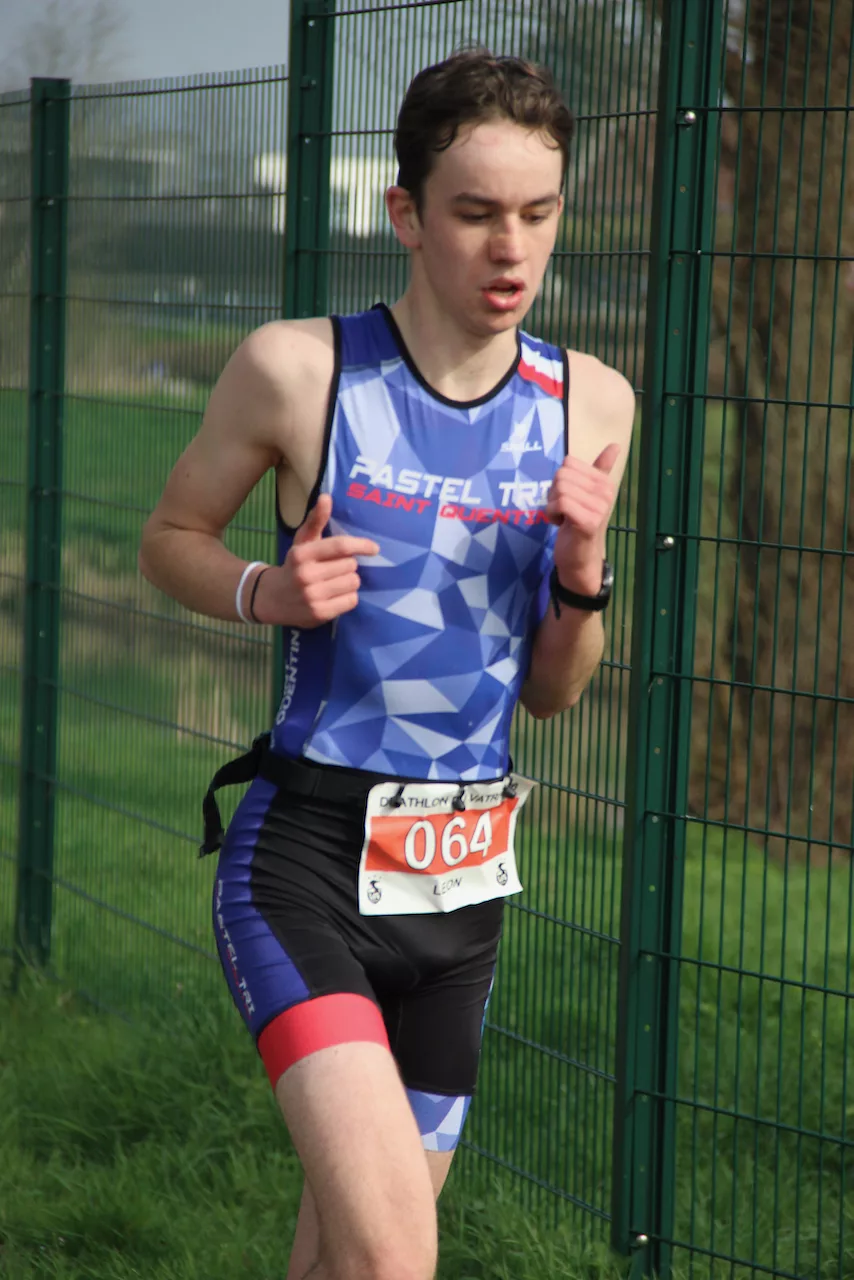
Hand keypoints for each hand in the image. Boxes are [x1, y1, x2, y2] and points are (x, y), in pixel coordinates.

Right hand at [253, 494, 378, 627]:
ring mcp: (312, 596)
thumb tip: (327, 497)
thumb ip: (316, 520)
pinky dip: (348, 598)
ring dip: (349, 582)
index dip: (361, 545)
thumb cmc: (295, 566)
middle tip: (335, 569)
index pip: (340, 546)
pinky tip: (334, 596)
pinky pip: (351, 601)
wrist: (272, 598)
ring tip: (335, 582)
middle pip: (351, 565)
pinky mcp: (319, 614)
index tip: (374, 548)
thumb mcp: (302, 542)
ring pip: (353, 583)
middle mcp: (306, 575)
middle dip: (348, 566)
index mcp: (302, 554)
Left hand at [545, 443, 619, 594]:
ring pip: (560, 488)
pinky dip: (552, 514)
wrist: (580, 559)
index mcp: (604, 482)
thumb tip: (615, 445)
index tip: (569, 498)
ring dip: (552, 505)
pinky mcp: (589, 521)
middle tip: (563, 510)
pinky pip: (561, 503)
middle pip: (562, 475)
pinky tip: (561, 524)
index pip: (568, 463)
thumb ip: (600, 469)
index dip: (560, 480)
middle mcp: (605, 491)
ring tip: (563, 517)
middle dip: (554, 493)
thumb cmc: (579, 524)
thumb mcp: (587, 493)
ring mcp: (599, 506)